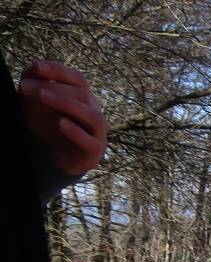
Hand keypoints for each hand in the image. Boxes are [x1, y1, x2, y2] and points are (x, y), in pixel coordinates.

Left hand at [17, 61, 107, 177]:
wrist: (53, 158)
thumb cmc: (47, 127)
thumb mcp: (36, 104)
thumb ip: (36, 85)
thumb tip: (35, 67)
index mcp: (84, 99)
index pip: (78, 79)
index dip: (59, 71)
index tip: (36, 67)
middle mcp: (94, 113)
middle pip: (83, 94)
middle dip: (54, 88)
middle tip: (26, 87)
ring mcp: (97, 134)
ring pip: (92, 115)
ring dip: (67, 104)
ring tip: (42, 97)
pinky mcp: (94, 153)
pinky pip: (90, 142)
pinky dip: (76, 132)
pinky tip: (60, 123)